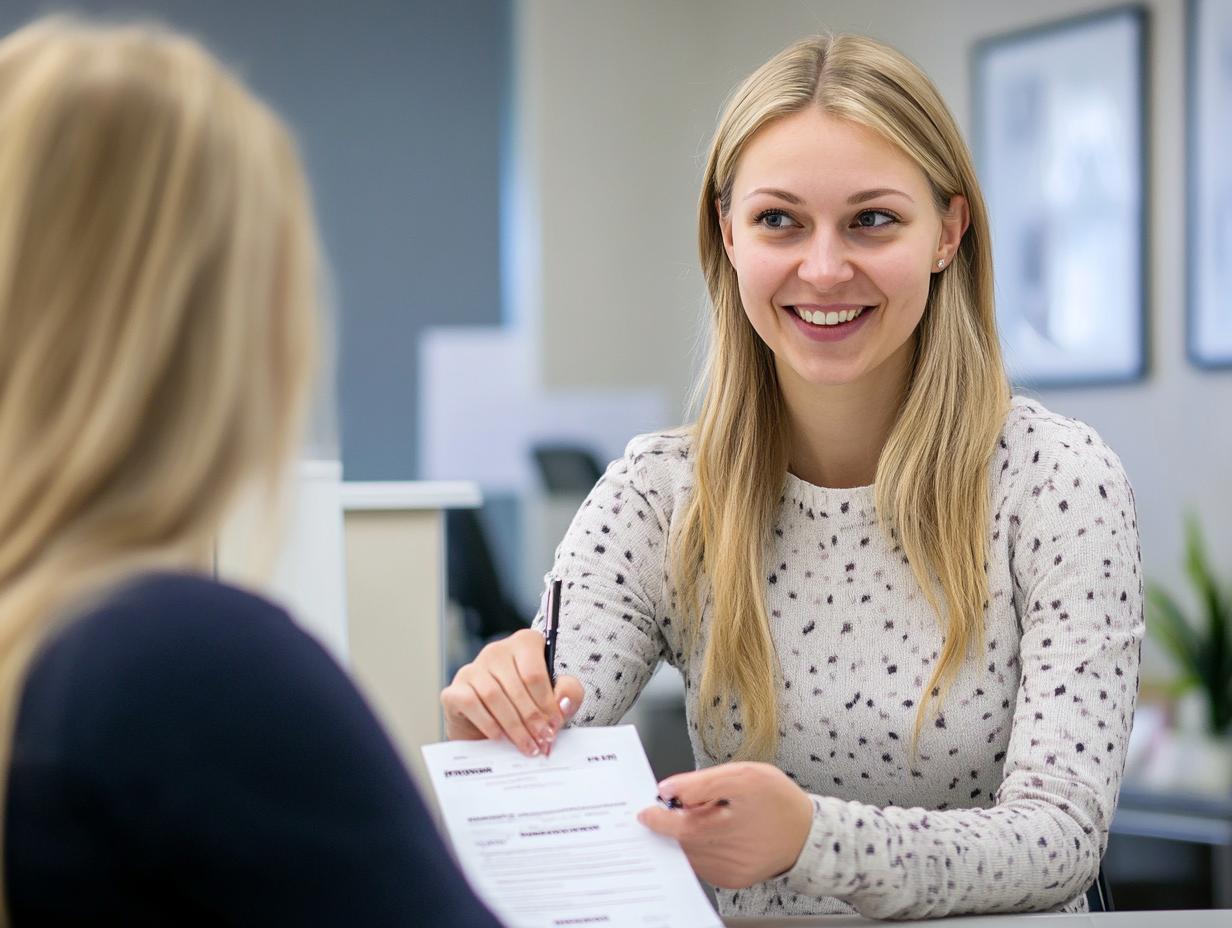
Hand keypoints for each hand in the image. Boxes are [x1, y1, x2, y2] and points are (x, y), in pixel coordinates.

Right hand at [440, 628, 583, 756]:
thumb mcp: (554, 700)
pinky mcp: (453, 690)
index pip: (535, 673)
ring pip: (494, 695)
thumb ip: (568, 694)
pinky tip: (499, 736)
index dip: (547, 703)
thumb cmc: (526, 708)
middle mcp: (496, 651)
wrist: (488, 730)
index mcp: (524, 644)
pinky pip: (470, 702)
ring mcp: (472, 669)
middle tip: (543, 742)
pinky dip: (487, 722)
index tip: (554, 727)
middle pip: (516, 686)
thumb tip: (563, 703)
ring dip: (514, 725)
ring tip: (527, 746)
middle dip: (533, 719)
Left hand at [637, 762, 812, 888]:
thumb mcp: (744, 776)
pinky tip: (714, 834)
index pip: (677, 826)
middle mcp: (725, 854)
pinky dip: (700, 849)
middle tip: (676, 807)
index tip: (646, 810)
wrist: (809, 835)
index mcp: (726, 825)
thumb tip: (667, 790)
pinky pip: (703, 864)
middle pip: (681, 841)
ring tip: (705, 818)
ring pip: (690, 854)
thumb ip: (701, 782)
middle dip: (672, 824)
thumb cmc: (778, 801)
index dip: (658, 817)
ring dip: (686, 837)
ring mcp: (728, 871)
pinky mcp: (732, 880)